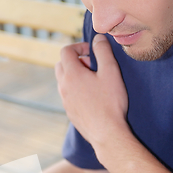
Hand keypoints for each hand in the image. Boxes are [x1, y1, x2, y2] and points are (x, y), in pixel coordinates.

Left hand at [55, 34, 128, 156]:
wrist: (106, 134)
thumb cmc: (110, 103)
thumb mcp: (111, 72)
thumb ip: (104, 51)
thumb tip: (98, 38)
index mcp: (71, 74)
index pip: (66, 50)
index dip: (79, 46)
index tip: (92, 52)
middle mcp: (64, 87)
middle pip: (60, 65)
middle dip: (74, 60)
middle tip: (91, 66)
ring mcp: (65, 102)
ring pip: (63, 82)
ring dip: (74, 76)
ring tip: (92, 82)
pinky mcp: (70, 113)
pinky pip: (68, 96)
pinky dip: (75, 90)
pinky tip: (91, 97)